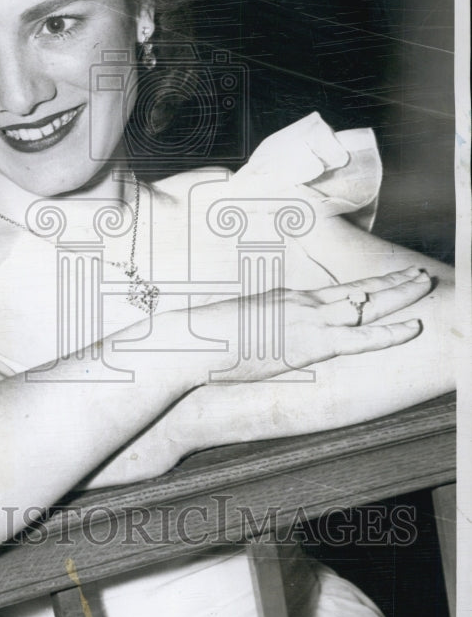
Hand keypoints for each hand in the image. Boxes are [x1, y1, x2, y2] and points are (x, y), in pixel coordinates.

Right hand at [198, 265, 430, 383]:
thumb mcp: (239, 327)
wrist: (192, 342)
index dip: (367, 289)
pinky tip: (411, 326)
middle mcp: (302, 304)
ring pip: (365, 305)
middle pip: (359, 291)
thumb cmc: (207, 339)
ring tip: (424, 284)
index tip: (387, 284)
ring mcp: (307, 320)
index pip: (338, 293)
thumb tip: (268, 339)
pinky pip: (358, 338)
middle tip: (420, 275)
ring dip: (399, 295)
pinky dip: (388, 332)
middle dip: (392, 283)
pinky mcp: (306, 341)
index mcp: (288, 300)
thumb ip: (262, 330)